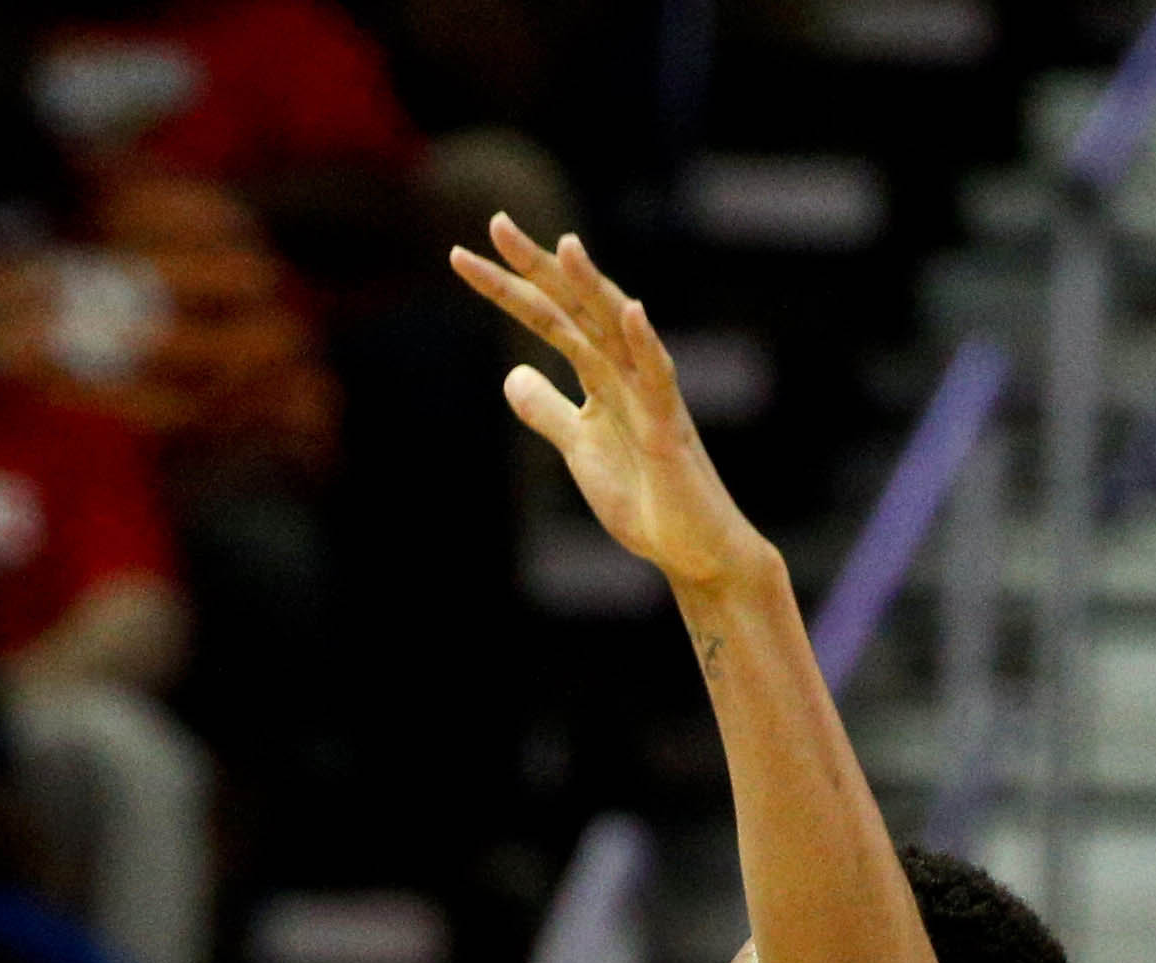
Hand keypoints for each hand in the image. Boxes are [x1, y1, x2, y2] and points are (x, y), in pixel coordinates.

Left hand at [452, 215, 770, 599]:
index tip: (463, 255)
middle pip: (576, 306)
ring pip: (616, 331)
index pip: (548, 317)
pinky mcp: (668, 430)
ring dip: (591, 288)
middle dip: (537, 267)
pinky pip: (657, 380)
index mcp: (601, 373)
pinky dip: (644, 344)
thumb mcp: (579, 447)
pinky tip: (629, 311)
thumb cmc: (644, 495)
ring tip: (563, 247)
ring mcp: (648, 396)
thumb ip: (546, 409)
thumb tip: (511, 373)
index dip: (509, 288)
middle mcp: (624, 371)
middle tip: (496, 222)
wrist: (692, 546)